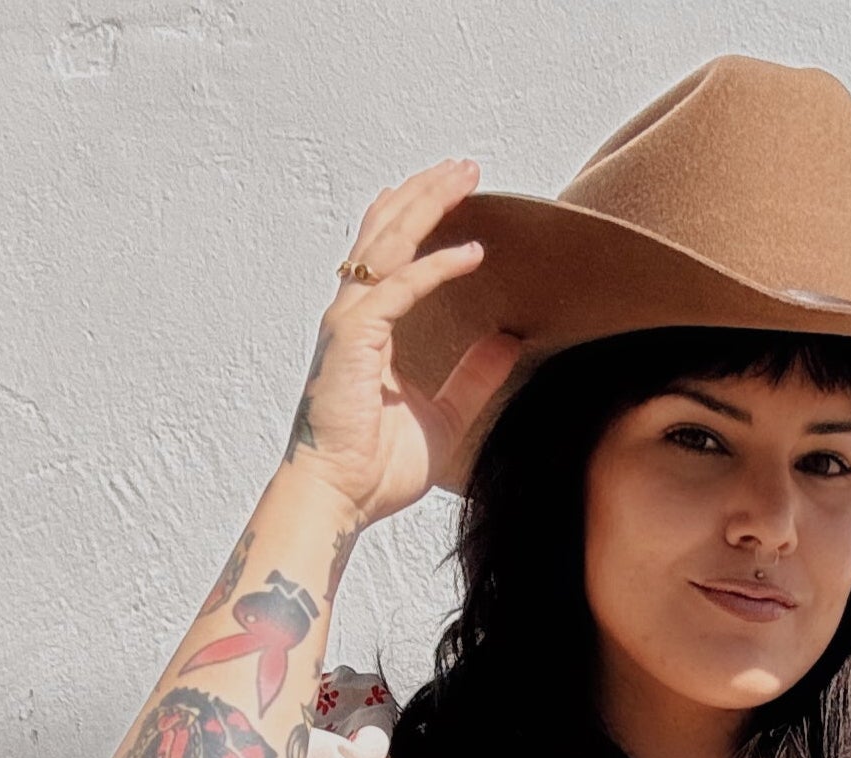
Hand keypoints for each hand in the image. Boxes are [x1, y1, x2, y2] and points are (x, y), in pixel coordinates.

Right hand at [279, 158, 524, 530]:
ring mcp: (350, 323)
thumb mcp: (446, 415)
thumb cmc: (376, 468)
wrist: (340, 499)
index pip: (391, 255)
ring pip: (388, 244)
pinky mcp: (354, 338)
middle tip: (466, 165)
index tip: (454, 192)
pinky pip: (399, 289)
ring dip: (427, 206)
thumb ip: (473, 376)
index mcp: (369, 329)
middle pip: (388, 233)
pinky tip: (472, 253)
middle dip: (426, 194)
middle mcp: (354, 316)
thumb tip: (509, 341)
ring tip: (464, 176)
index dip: (419, 218)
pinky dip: (435, 268)